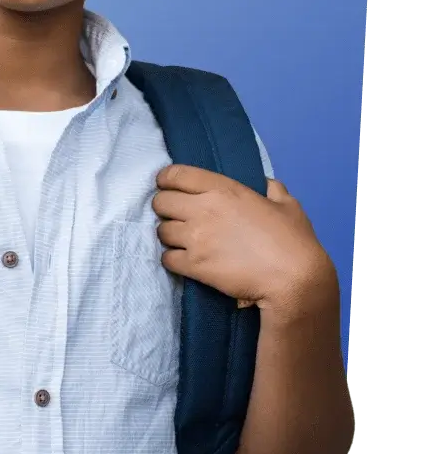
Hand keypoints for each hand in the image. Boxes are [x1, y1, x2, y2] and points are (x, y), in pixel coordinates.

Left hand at [152, 165, 333, 316]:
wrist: (294, 279)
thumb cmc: (293, 240)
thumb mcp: (288, 205)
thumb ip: (273, 189)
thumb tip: (266, 184)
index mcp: (222, 189)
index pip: (176, 174)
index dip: (166, 179)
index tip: (167, 186)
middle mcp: (202, 209)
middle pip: (160, 202)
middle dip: (165, 208)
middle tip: (176, 216)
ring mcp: (195, 238)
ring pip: (161, 231)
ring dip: (169, 235)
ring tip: (182, 240)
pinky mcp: (193, 265)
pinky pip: (166, 258)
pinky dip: (172, 259)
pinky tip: (184, 261)